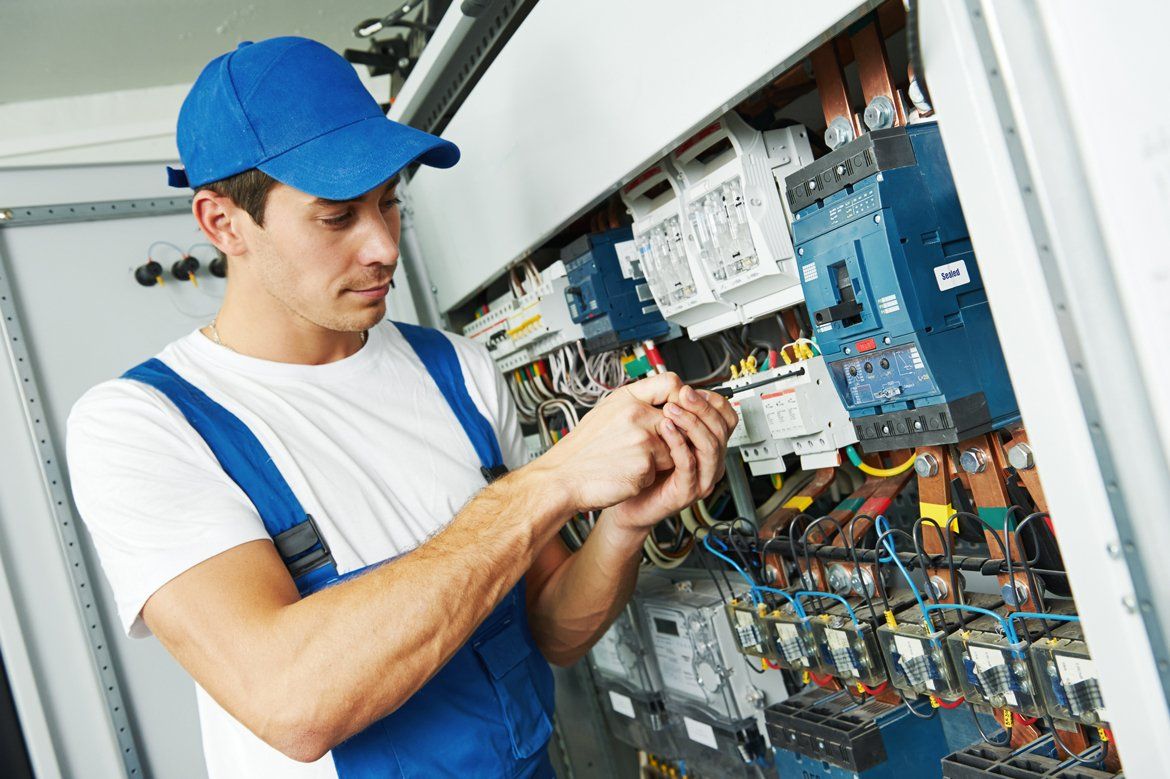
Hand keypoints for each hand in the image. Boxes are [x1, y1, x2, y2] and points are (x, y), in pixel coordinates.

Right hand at [533, 372, 689, 511]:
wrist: (562, 477)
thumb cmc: (583, 448)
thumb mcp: (607, 411)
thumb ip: (638, 403)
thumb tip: (670, 400)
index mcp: (627, 398)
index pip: (671, 383)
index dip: (680, 398)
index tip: (674, 412)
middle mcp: (637, 414)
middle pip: (679, 423)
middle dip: (669, 438)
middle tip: (642, 447)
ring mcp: (642, 440)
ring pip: (673, 451)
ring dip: (657, 461)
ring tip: (628, 461)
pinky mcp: (644, 466)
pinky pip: (659, 472)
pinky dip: (645, 477)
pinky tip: (624, 474)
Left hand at [608, 384, 737, 533]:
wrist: (627, 502)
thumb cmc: (642, 467)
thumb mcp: (658, 431)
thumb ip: (670, 410)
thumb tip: (676, 384)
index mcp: (708, 444)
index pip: (727, 417)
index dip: (713, 401)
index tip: (691, 389)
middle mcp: (710, 461)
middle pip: (721, 429)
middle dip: (702, 407)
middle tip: (682, 394)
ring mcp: (701, 478)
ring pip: (710, 446)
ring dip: (692, 423)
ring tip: (671, 409)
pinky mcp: (687, 492)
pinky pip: (689, 465)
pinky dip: (679, 444)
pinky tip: (666, 429)